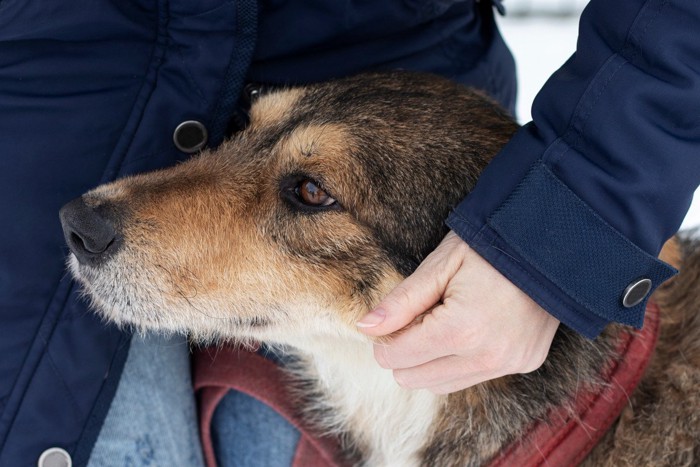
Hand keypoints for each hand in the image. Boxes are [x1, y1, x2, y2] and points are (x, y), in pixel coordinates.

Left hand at [356, 231, 559, 393]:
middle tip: (421, 316)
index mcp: (461, 330)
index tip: (396, 317)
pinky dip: (456, 362)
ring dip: (429, 362)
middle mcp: (487, 356)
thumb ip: (400, 301)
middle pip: (413, 378)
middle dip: (405, 351)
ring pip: (441, 385)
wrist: (552, 244)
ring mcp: (509, 364)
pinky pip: (472, 378)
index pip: (396, 357)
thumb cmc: (489, 247)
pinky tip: (465, 332)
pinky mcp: (524, 364)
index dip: (385, 338)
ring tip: (442, 322)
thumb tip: (364, 328)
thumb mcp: (439, 266)